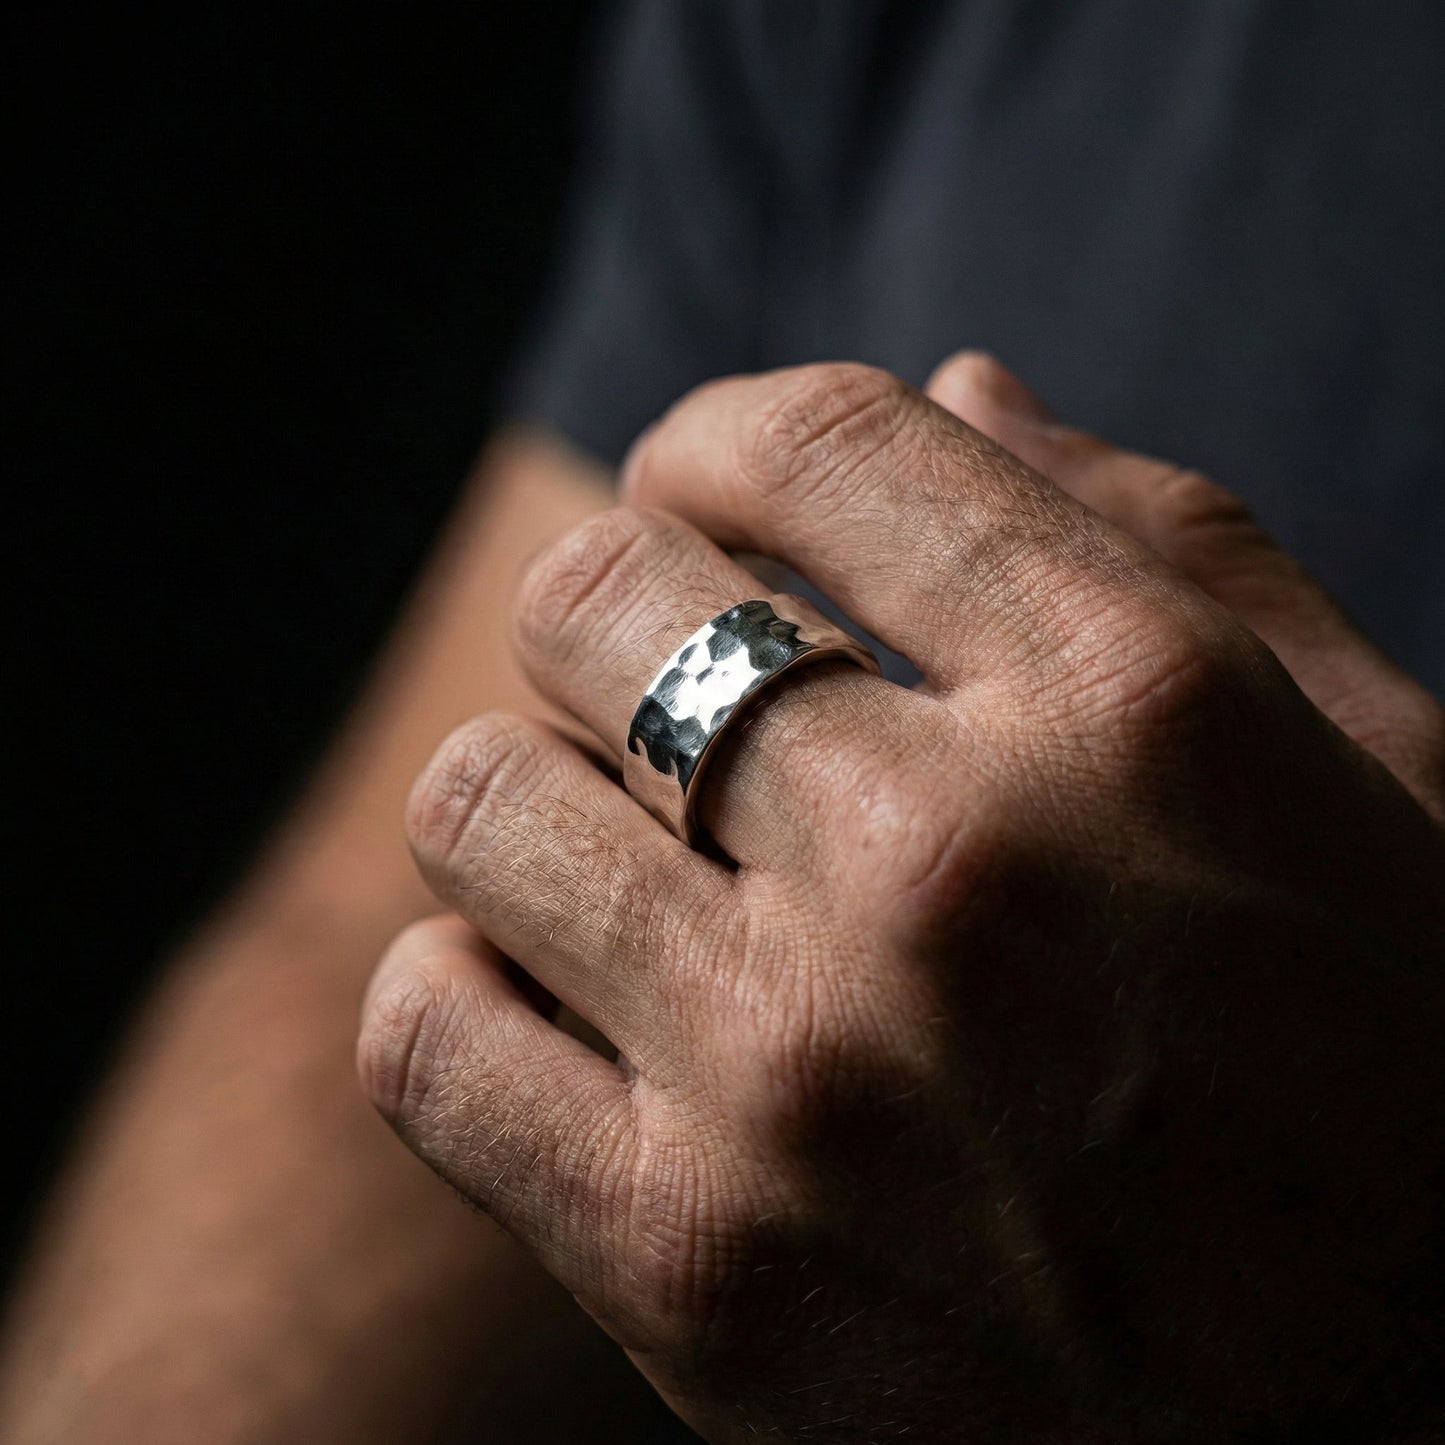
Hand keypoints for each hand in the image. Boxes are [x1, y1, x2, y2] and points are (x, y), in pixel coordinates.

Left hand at [358, 357, 1444, 1441]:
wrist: (1401, 1439)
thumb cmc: (1404, 1076)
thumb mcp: (1376, 768)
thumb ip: (1165, 541)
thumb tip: (961, 388)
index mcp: (1139, 708)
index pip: (814, 443)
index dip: (718, 441)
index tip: (705, 492)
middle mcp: (956, 870)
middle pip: (596, 596)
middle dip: (612, 604)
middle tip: (664, 677)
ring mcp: (806, 1083)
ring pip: (479, 802)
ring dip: (537, 798)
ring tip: (630, 857)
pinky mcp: (694, 1278)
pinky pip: (428, 1036)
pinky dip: (465, 993)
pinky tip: (570, 1011)